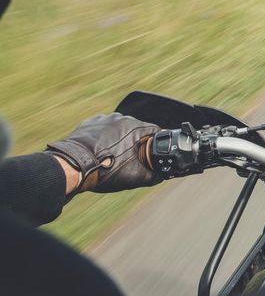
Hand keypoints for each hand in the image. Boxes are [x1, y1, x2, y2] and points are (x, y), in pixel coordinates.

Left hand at [46, 113, 161, 194]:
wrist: (73, 165)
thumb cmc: (104, 169)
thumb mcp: (134, 177)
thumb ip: (153, 176)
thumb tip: (160, 176)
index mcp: (135, 127)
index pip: (156, 131)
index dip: (157, 143)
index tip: (153, 153)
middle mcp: (121, 118)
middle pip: (137, 130)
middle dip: (138, 142)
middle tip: (133, 159)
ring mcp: (104, 119)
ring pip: (120, 129)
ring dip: (121, 140)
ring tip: (114, 156)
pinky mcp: (90, 123)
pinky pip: (104, 129)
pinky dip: (105, 138)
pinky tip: (101, 151)